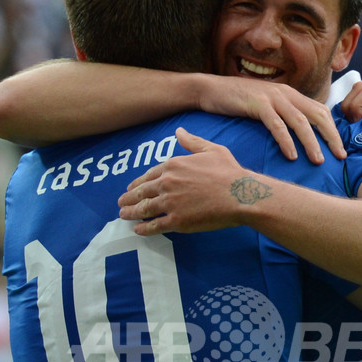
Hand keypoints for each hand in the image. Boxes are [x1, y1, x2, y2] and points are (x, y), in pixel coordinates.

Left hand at [118, 127, 268, 235]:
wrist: (239, 194)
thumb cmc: (228, 172)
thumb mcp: (211, 149)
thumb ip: (192, 142)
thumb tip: (179, 131)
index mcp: (173, 165)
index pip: (150, 175)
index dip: (139, 182)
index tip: (132, 187)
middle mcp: (167, 183)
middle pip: (142, 191)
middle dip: (129, 197)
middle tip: (121, 202)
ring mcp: (170, 203)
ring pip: (144, 208)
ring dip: (131, 212)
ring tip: (123, 215)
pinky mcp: (177, 221)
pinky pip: (155, 225)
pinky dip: (144, 228)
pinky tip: (137, 230)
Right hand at [197, 75, 344, 163]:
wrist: (210, 90)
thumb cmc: (238, 102)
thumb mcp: (267, 107)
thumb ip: (283, 116)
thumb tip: (299, 136)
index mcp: (291, 94)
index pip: (320, 111)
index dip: (333, 130)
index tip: (339, 149)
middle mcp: (286, 93)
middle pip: (317, 115)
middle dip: (331, 137)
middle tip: (340, 156)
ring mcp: (272, 97)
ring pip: (299, 121)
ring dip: (311, 142)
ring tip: (318, 161)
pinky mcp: (257, 104)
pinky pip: (277, 125)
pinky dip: (286, 141)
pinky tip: (292, 156)